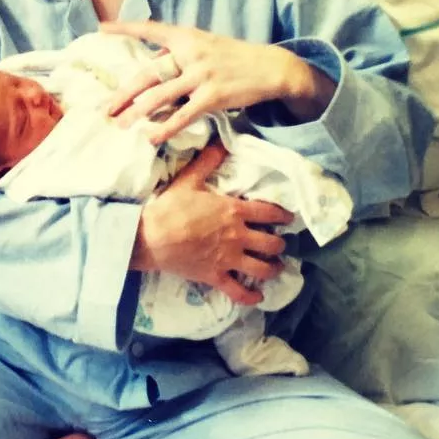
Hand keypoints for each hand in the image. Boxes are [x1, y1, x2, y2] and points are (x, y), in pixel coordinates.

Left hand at [102, 20, 333, 144]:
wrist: (271, 67)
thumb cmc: (234, 57)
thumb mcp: (206, 45)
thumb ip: (178, 53)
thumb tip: (150, 66)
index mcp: (187, 36)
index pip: (151, 29)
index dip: (125, 28)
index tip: (102, 28)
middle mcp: (190, 53)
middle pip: (148, 73)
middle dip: (124, 93)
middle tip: (105, 108)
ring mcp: (201, 74)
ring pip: (160, 96)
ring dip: (137, 112)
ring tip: (120, 125)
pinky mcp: (213, 96)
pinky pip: (183, 115)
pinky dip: (166, 128)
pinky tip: (152, 137)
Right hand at [130, 142, 292, 306]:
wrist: (151, 237)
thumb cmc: (170, 207)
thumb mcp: (189, 179)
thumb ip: (208, 161)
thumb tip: (221, 142)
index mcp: (234, 212)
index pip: (269, 213)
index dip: (283, 216)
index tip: (288, 219)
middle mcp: (237, 237)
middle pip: (272, 244)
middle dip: (279, 244)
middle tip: (279, 244)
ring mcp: (228, 259)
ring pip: (262, 269)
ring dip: (273, 269)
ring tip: (276, 267)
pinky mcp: (215, 276)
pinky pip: (238, 291)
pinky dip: (251, 296)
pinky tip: (258, 297)